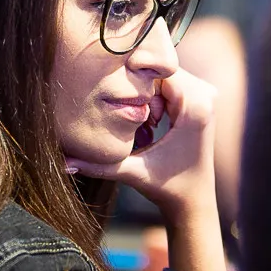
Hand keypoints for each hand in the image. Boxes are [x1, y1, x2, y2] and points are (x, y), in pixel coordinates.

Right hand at [66, 68, 217, 223]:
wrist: (194, 199)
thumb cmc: (167, 188)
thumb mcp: (133, 173)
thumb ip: (100, 164)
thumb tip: (63, 162)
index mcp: (195, 107)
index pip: (157, 74)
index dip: (134, 85)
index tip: (120, 105)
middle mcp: (206, 95)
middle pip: (162, 72)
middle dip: (140, 90)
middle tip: (128, 115)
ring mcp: (208, 95)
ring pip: (166, 76)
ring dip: (147, 93)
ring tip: (139, 120)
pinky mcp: (203, 98)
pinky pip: (173, 83)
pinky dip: (156, 95)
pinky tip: (148, 118)